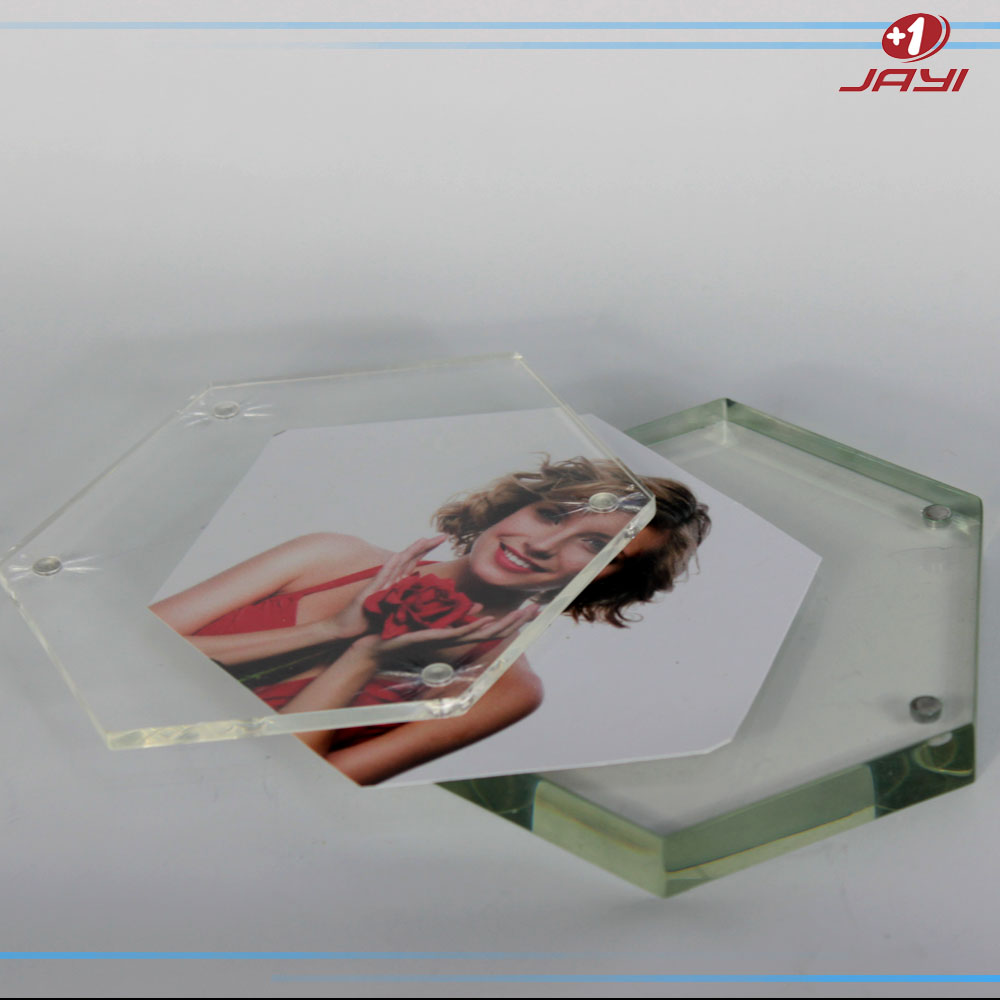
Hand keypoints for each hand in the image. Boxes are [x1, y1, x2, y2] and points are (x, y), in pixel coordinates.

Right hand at [321, 536, 446, 639]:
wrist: (345, 628)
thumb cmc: (369, 621)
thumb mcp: (395, 614)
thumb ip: (409, 606)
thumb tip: (431, 606)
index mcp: (396, 583)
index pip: (414, 562)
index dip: (427, 550)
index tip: (443, 539)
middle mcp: (388, 580)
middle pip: (409, 558)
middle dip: (426, 546)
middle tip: (444, 535)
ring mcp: (379, 585)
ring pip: (397, 564)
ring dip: (410, 551)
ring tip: (424, 539)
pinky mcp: (369, 592)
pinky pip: (381, 578)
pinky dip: (389, 566)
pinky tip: (397, 556)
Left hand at [357, 604, 540, 670]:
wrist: (377, 645)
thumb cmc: (402, 631)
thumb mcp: (433, 617)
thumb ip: (456, 612)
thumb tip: (478, 606)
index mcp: (459, 633)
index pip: (493, 627)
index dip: (514, 620)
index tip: (531, 609)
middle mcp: (457, 639)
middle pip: (496, 631)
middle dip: (518, 621)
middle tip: (538, 610)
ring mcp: (448, 640)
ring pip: (483, 633)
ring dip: (505, 624)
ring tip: (523, 614)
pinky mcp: (434, 638)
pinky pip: (459, 632)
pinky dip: (475, 625)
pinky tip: (488, 619)